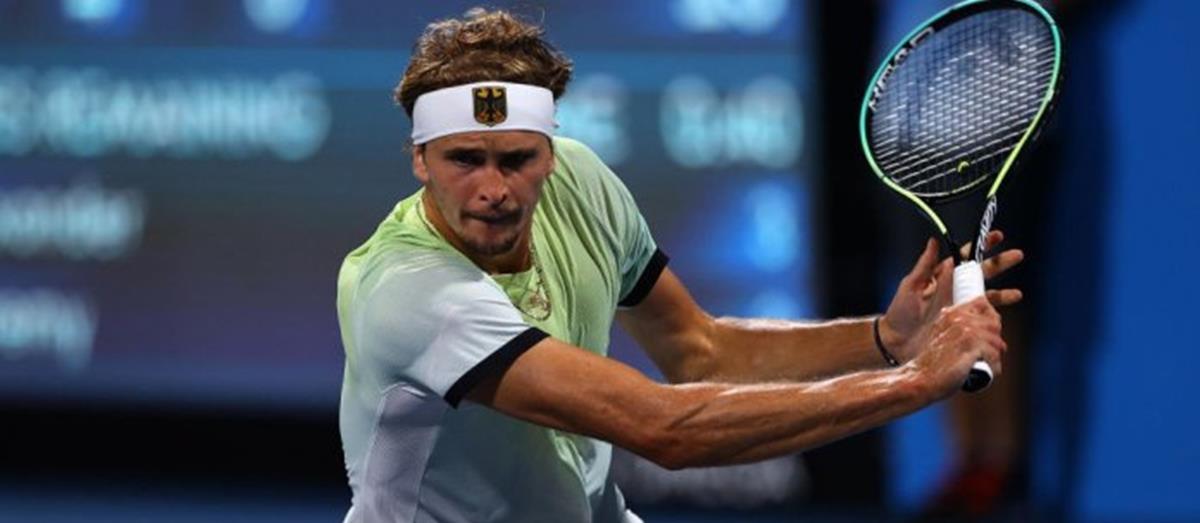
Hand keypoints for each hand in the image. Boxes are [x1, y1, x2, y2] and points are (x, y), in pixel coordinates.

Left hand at [880, 231, 1023, 361]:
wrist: (896, 342)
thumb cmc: (900, 312)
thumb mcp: (910, 286)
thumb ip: (924, 265)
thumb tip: (934, 241)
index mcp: (944, 277)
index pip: (966, 258)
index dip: (981, 246)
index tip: (997, 236)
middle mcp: (956, 291)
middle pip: (983, 273)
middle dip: (1000, 263)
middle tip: (1017, 255)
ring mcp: (961, 308)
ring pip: (988, 297)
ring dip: (1004, 294)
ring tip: (1017, 294)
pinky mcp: (963, 326)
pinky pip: (983, 320)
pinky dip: (994, 318)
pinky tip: (1001, 320)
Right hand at [906, 297, 1006, 399]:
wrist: (920, 378)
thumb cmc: (932, 364)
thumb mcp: (942, 337)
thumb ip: (959, 327)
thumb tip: (990, 326)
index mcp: (951, 313)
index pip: (983, 303)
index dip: (990, 318)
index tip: (988, 334)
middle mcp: (959, 318)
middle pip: (995, 324)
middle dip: (994, 342)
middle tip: (984, 355)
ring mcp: (965, 330)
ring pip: (997, 341)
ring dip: (994, 357)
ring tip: (982, 366)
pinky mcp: (971, 346)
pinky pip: (994, 355)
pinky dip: (992, 367)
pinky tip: (982, 373)